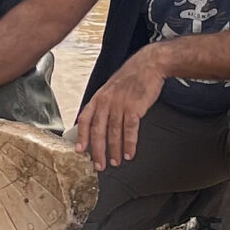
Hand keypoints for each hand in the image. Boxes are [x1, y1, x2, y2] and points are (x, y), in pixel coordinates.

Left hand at [74, 55, 161, 169]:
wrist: (149, 65)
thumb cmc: (131, 77)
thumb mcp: (111, 88)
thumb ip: (104, 104)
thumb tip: (98, 123)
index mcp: (99, 97)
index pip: (85, 119)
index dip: (81, 136)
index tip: (80, 150)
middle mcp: (107, 101)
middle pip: (98, 130)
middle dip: (97, 150)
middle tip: (99, 165)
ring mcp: (120, 104)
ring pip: (114, 133)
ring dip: (114, 150)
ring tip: (116, 161)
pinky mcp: (135, 108)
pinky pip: (130, 130)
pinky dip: (129, 144)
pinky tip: (129, 153)